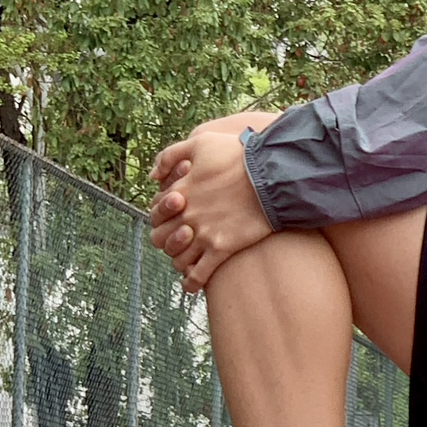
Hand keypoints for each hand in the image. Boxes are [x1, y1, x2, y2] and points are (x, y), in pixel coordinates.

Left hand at [149, 111, 279, 292]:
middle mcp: (187, 215)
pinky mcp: (222, 248)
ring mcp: (204, 234)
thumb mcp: (201, 143)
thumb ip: (170, 155)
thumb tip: (153, 176)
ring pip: (177, 259)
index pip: (155, 212)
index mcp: (180, 191)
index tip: (173, 217)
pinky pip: (198, 275)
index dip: (160, 216)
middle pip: (161, 238)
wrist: (273, 174)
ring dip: (180, 260)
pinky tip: (193, 284)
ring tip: (189, 260)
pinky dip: (191, 282)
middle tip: (179, 240)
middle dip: (166, 240)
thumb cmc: (239, 155)